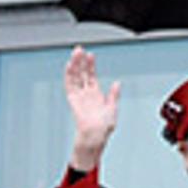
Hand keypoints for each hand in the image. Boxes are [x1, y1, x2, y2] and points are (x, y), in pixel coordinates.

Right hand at [62, 47, 116, 169]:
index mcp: (96, 96)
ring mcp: (79, 97)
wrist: (95, 138)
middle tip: (79, 49)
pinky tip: (70, 66)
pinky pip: (70, 86)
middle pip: (81, 75)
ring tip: (75, 53)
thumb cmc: (103, 129)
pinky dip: (69, 76)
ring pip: (75, 78)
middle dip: (80, 62)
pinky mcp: (74, 101)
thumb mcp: (113, 109)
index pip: (91, 77)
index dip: (90, 66)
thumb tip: (117, 84)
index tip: (90, 55)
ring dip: (75, 65)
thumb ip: (114, 96)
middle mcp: (86, 95)